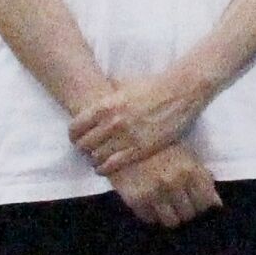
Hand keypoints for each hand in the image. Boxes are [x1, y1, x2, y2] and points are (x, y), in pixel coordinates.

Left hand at [66, 64, 211, 174]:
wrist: (181, 91)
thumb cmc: (154, 85)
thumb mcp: (123, 86)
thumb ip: (106, 98)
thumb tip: (93, 103)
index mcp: (104, 106)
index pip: (75, 128)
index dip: (74, 135)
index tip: (78, 138)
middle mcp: (112, 123)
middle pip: (83, 144)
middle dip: (83, 148)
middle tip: (88, 150)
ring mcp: (125, 137)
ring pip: (96, 156)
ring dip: (93, 159)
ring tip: (97, 159)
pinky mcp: (139, 149)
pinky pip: (112, 165)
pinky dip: (103, 168)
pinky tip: (103, 168)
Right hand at [108, 143, 219, 228]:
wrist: (124, 141)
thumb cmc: (161, 148)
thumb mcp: (187, 156)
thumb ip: (202, 178)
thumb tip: (216, 204)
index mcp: (191, 170)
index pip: (207, 202)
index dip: (204, 205)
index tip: (199, 204)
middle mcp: (175, 184)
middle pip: (190, 214)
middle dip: (188, 211)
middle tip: (181, 205)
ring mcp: (155, 193)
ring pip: (172, 222)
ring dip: (171, 216)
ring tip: (167, 207)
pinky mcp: (136, 200)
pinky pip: (150, 219)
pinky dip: (152, 215)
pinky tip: (151, 204)